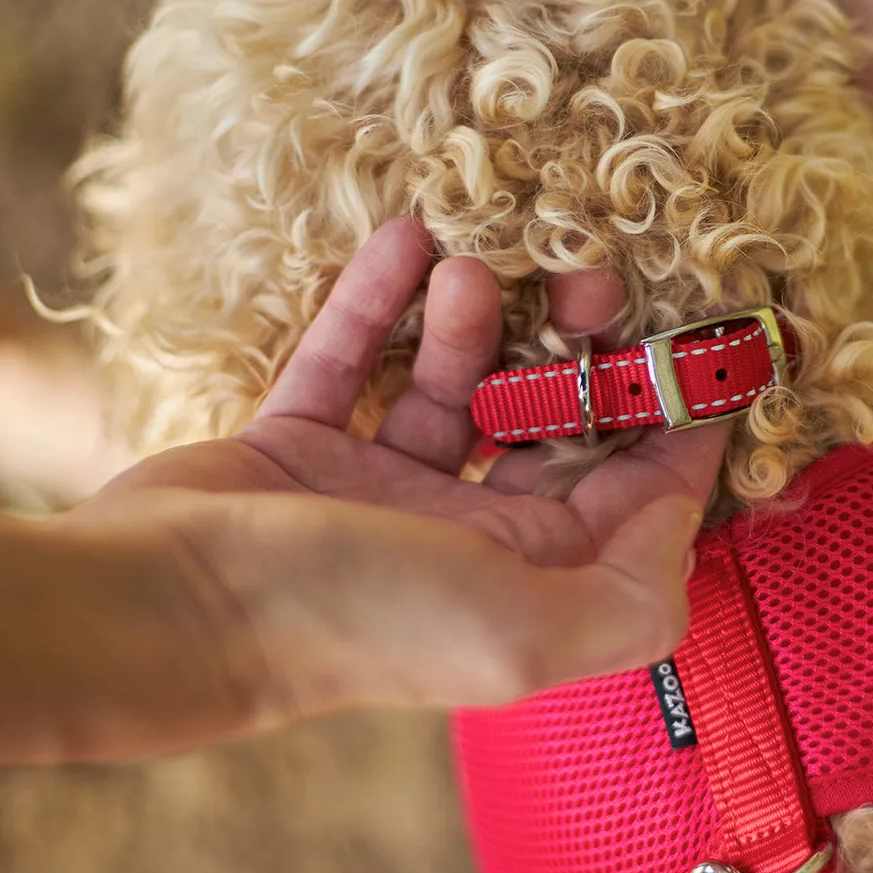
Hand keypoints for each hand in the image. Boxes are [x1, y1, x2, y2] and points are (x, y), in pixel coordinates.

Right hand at [0, 219, 726, 765]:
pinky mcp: (301, 443)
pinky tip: (400, 239)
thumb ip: (628, 596)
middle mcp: (464, 535)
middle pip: (550, 427)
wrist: (166, 608)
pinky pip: (353, 359)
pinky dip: (377, 302)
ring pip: (453, 383)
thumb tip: (677, 523)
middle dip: (580, 353)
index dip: (679, 423)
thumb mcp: (522, 634)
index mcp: (526, 578)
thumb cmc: (351, 620)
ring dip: (473, 319)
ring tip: (475, 264)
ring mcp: (379, 486)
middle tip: (589, 277)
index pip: (633, 494)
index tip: (706, 344)